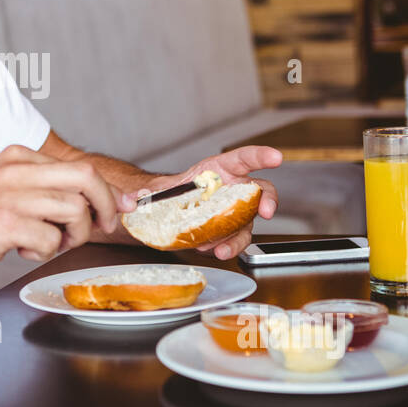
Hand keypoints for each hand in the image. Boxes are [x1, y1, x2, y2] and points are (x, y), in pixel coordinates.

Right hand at [0, 144, 136, 285]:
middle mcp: (18, 171)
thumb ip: (43, 190)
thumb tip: (95, 201)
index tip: (121, 210)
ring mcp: (12, 195)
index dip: (107, 193)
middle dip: (105, 207)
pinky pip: (52, 239)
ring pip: (74, 211)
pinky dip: (44, 252)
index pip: (79, 168)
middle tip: (103, 228)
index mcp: (18, 158)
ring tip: (48, 243)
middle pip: (86, 179)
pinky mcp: (7, 222)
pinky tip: (22, 250)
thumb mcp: (5, 190)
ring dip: (71, 237)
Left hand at [122, 146, 282, 261]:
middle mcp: (232, 188)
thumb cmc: (167, 195)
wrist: (164, 215)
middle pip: (260, 191)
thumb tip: (132, 199)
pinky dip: (228, 247)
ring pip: (249, 222)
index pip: (244, 158)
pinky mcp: (229, 230)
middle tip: (266, 211)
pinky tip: (213, 250)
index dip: (261, 156)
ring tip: (221, 248)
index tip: (275, 158)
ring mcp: (234, 210)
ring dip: (240, 236)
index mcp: (218, 169)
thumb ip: (146, 193)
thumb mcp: (155, 190)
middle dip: (268, 200)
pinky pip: (236, 239)